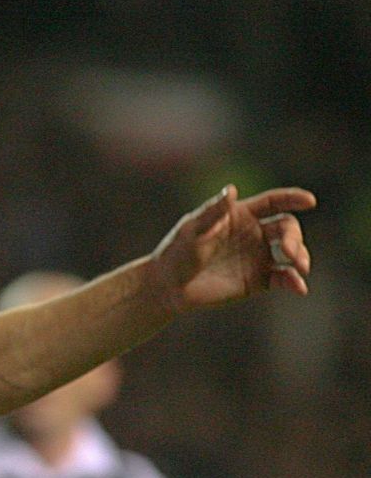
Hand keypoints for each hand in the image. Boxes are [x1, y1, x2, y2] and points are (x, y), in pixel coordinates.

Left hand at [151, 184, 314, 311]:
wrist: (168, 287)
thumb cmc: (176, 253)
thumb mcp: (192, 230)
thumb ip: (213, 212)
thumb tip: (231, 190)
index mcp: (240, 215)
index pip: (273, 202)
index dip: (292, 199)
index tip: (309, 201)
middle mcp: (254, 233)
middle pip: (287, 227)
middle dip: (294, 237)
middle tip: (288, 251)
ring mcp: (258, 256)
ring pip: (291, 252)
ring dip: (300, 257)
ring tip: (299, 267)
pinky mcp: (258, 280)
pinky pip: (283, 278)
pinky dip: (294, 281)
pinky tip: (298, 287)